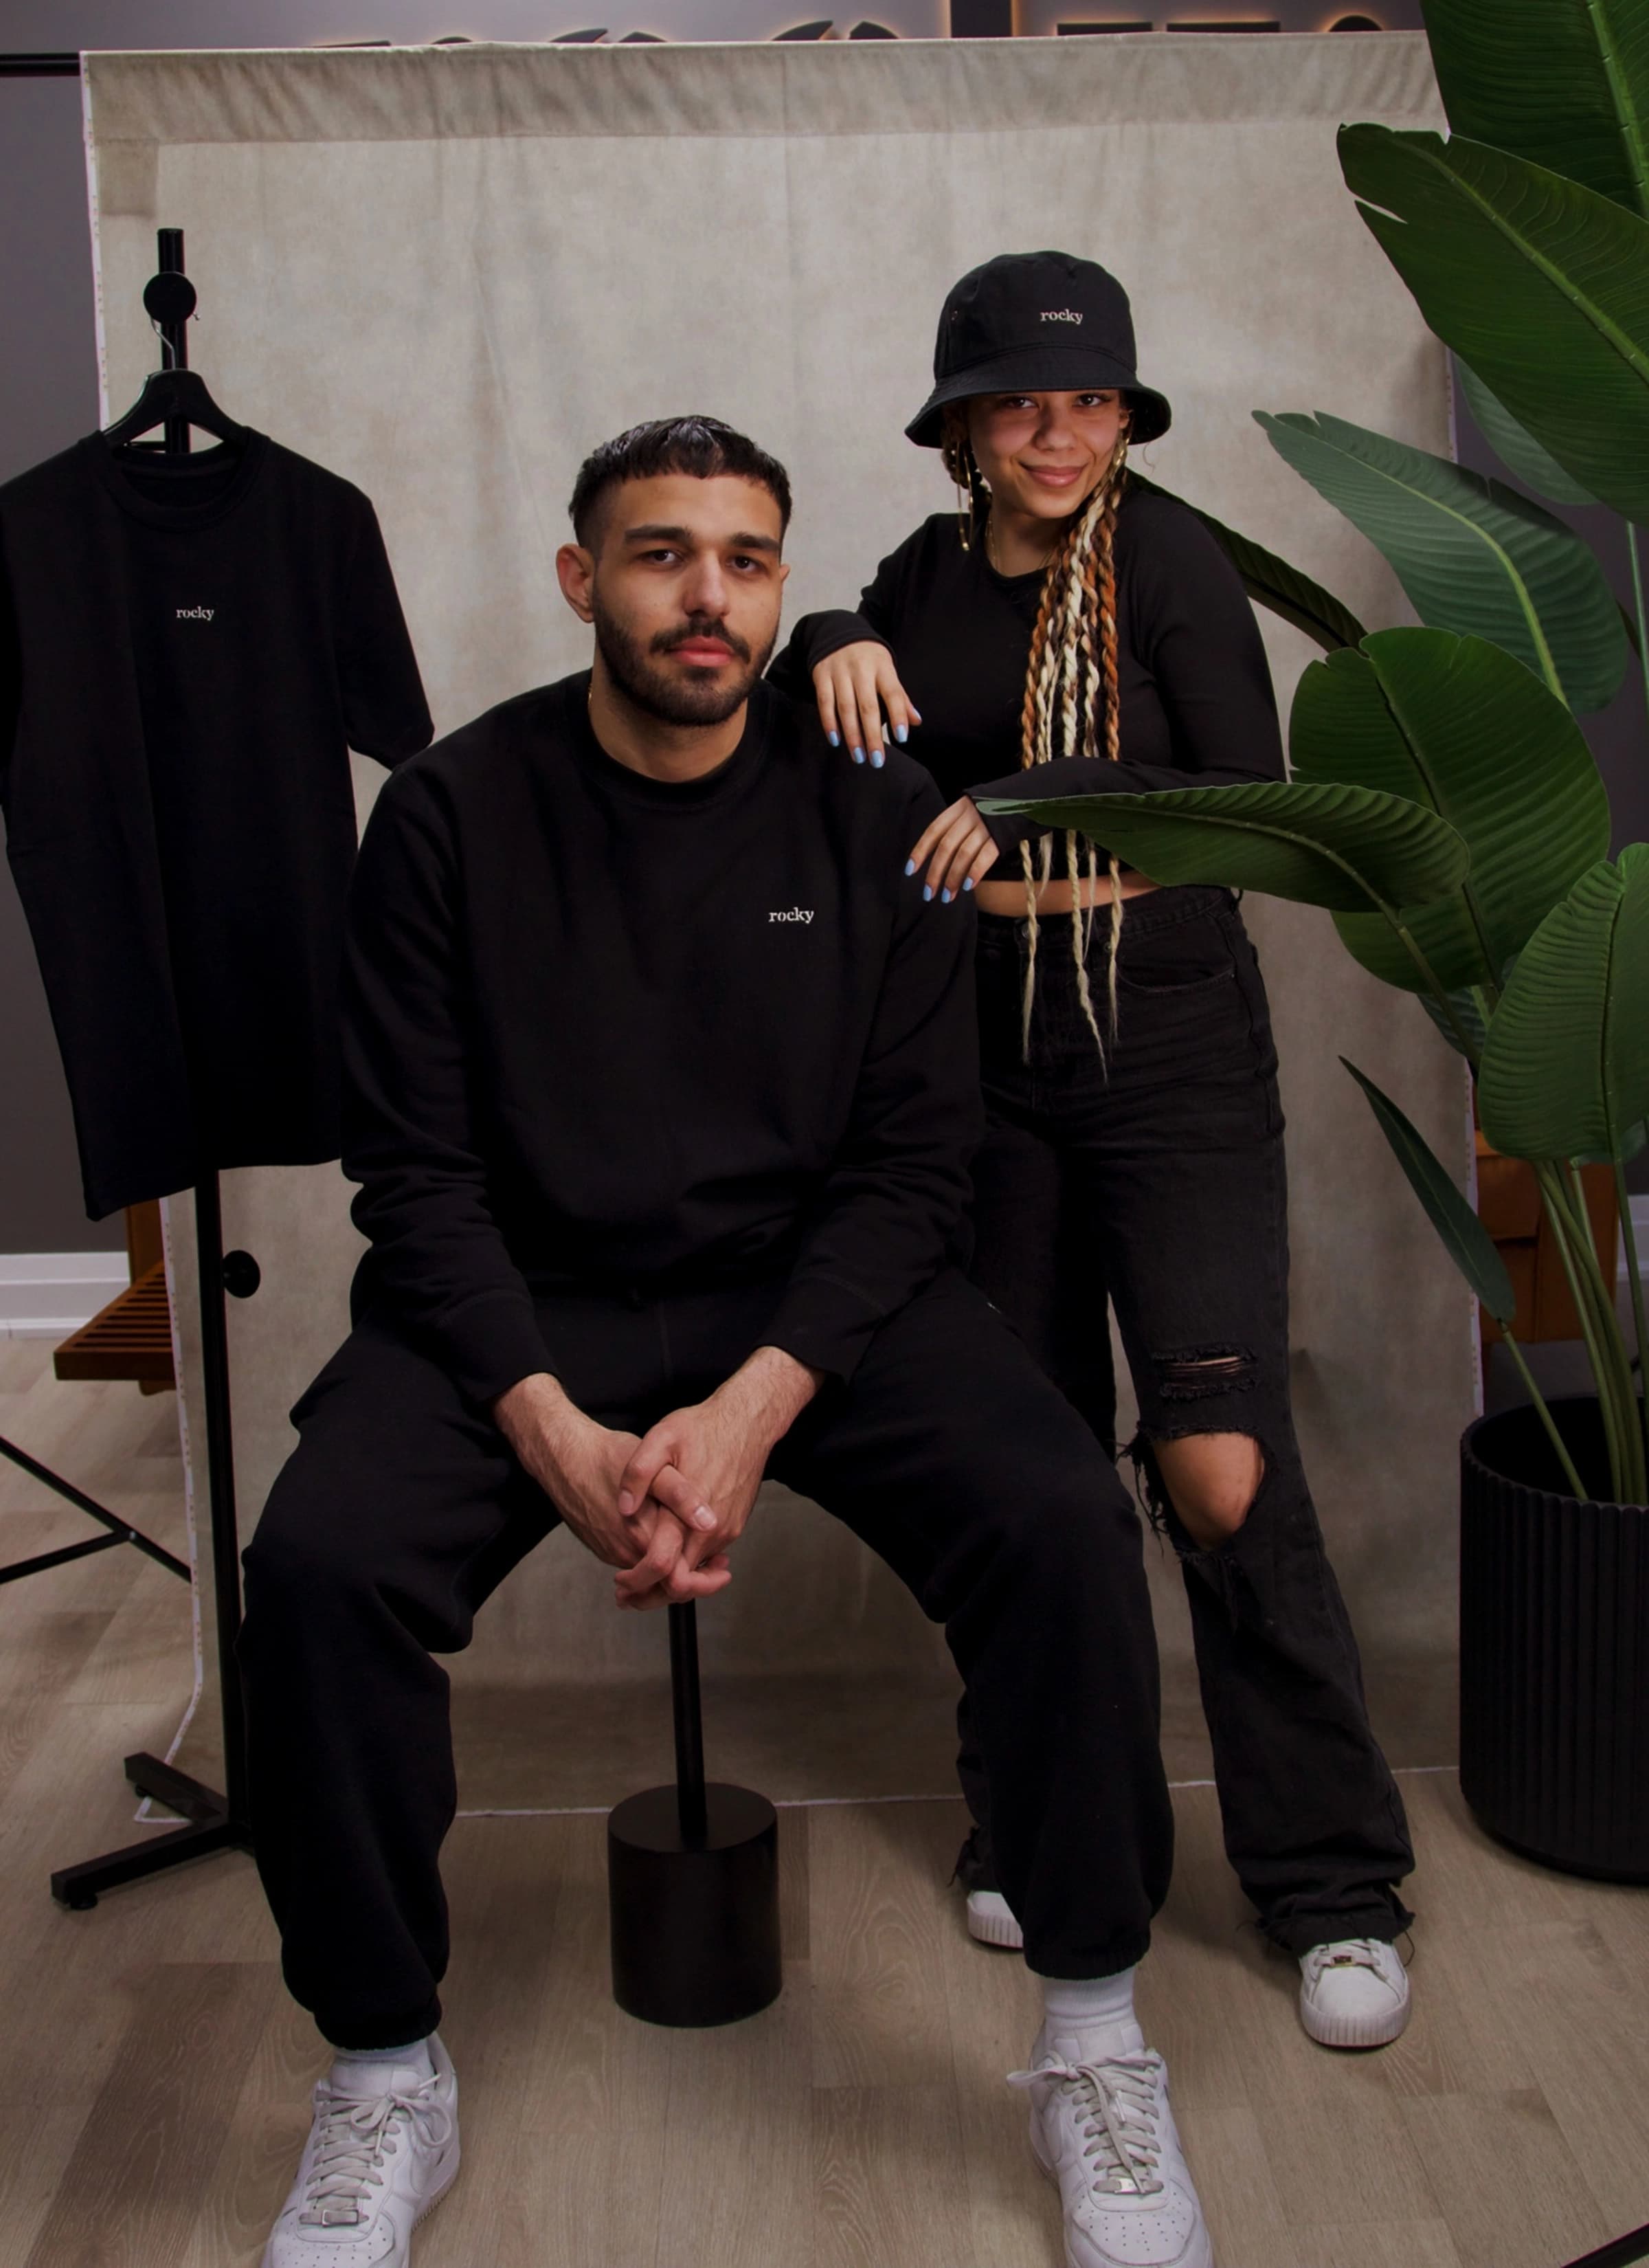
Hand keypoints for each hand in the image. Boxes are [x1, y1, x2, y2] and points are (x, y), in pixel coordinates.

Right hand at [493, 1373, 731, 1606]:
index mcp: (643, 1537)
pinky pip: (634, 1563)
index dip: (706, 1582)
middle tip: (719, 1566)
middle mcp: (625, 1552)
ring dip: (677, 1570)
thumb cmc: (608, 1457)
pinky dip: (656, 1562)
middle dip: (697, 1580)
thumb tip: (709, 1522)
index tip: (724, 1571)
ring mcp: (611, 1551)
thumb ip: (683, 1497)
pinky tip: (670, 1543)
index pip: (678, 1581)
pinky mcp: (603, 1545)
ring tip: (702, 1555)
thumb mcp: (655, 1467)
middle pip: (665, 1585)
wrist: (564, 1457)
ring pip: (650, 1576)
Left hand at [611, 1347, 822, 1606]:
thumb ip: (638, 1473)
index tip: (620, 1584)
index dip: (639, 1585)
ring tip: (640, 1573)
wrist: (748, 1423)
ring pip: (695, 1571)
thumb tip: (624, 1508)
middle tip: (625, 1593)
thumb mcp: (662, 1438)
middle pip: (681, 1583)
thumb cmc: (704, 1428)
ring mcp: (726, 1531)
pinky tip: (668, 1550)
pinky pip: (707, 1554)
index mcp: (690, 1516)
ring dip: (669, 1577)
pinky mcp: (734, 1525)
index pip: (665, 1570)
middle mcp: (712, 1532)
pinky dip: (687, 1561)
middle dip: (651, 1591)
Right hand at [813, 643, 920, 767]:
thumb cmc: (869, 659)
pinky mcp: (821, 674)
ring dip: (852, 735)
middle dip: (873, 735)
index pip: (893, 693)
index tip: (900, 738)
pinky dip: (829, 723)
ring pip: (845, 708)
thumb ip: (900, 696)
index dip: (898, 715)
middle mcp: (861, 669)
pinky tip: (836, 741)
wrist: (839, 630)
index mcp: (883, 667)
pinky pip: (824, 702)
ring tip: (859, 757)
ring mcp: (840, 672)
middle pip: (868, 706)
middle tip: (877, 760)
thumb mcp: (887, 670)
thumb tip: (916, 721)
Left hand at [907, 794, 999, 902]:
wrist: (1027, 800)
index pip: (933, 831)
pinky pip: (984, 857)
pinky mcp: (1001, 836)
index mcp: (958, 809)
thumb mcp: (971, 812)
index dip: (920, 851)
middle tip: (928, 893)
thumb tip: (939, 861)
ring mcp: (986, 825)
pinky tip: (968, 886)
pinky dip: (975, 872)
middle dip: (935, 872)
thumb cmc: (994, 812)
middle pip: (946, 846)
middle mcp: (969, 816)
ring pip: (963, 854)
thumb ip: (956, 830)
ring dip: (953, 878)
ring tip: (947, 896)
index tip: (910, 870)